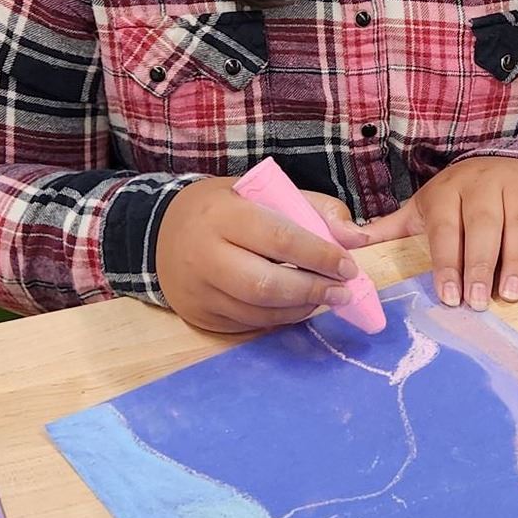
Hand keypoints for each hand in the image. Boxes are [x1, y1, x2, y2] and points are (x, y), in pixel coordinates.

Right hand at [156, 178, 368, 334]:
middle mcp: (204, 255)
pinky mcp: (200, 315)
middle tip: (343, 292)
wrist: (162, 231)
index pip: (278, 238)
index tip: (348, 266)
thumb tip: (356, 239)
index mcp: (222, 215)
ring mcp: (198, 291)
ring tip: (324, 298)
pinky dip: (279, 317)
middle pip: (265, 284)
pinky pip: (248, 324)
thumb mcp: (265, 193)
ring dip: (300, 308)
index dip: (319, 256)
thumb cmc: (225, 208)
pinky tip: (296, 305)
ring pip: (258, 311)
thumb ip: (315, 209)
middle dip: (312, 290)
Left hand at [358, 158, 517, 310]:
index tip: (450, 296)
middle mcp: (482, 184)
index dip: (447, 263)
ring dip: (515, 259)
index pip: (446, 229)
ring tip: (510, 293)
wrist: (506, 157)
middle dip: (480, 265)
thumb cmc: (459, 194)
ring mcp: (516, 184)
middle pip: (482, 226)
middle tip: (479, 302)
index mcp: (447, 190)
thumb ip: (388, 227)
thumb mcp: (422, 206)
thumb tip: (344, 242)